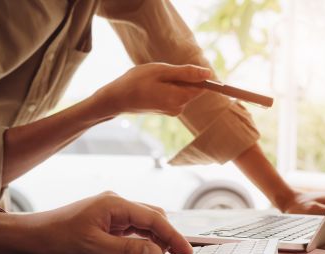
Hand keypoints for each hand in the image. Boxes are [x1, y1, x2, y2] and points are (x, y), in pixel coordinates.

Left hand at [0, 192, 192, 253]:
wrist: (33, 236)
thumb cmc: (57, 237)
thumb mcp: (93, 247)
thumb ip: (127, 251)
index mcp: (115, 204)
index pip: (154, 218)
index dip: (174, 236)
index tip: (187, 252)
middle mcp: (116, 204)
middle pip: (153, 217)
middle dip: (168, 236)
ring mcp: (111, 213)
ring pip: (143, 223)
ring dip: (155, 239)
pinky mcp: (105, 222)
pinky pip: (132, 229)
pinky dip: (142, 241)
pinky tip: (145, 253)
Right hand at [93, 63, 211, 116]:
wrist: (116, 99)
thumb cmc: (136, 82)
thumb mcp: (162, 71)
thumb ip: (186, 73)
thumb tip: (208, 73)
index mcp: (179, 99)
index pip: (202, 86)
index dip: (194, 74)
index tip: (178, 70)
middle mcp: (178, 108)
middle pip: (191, 88)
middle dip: (180, 77)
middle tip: (160, 75)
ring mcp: (172, 111)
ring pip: (181, 90)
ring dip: (171, 82)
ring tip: (153, 81)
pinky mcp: (165, 110)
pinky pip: (173, 95)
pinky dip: (165, 88)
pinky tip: (151, 87)